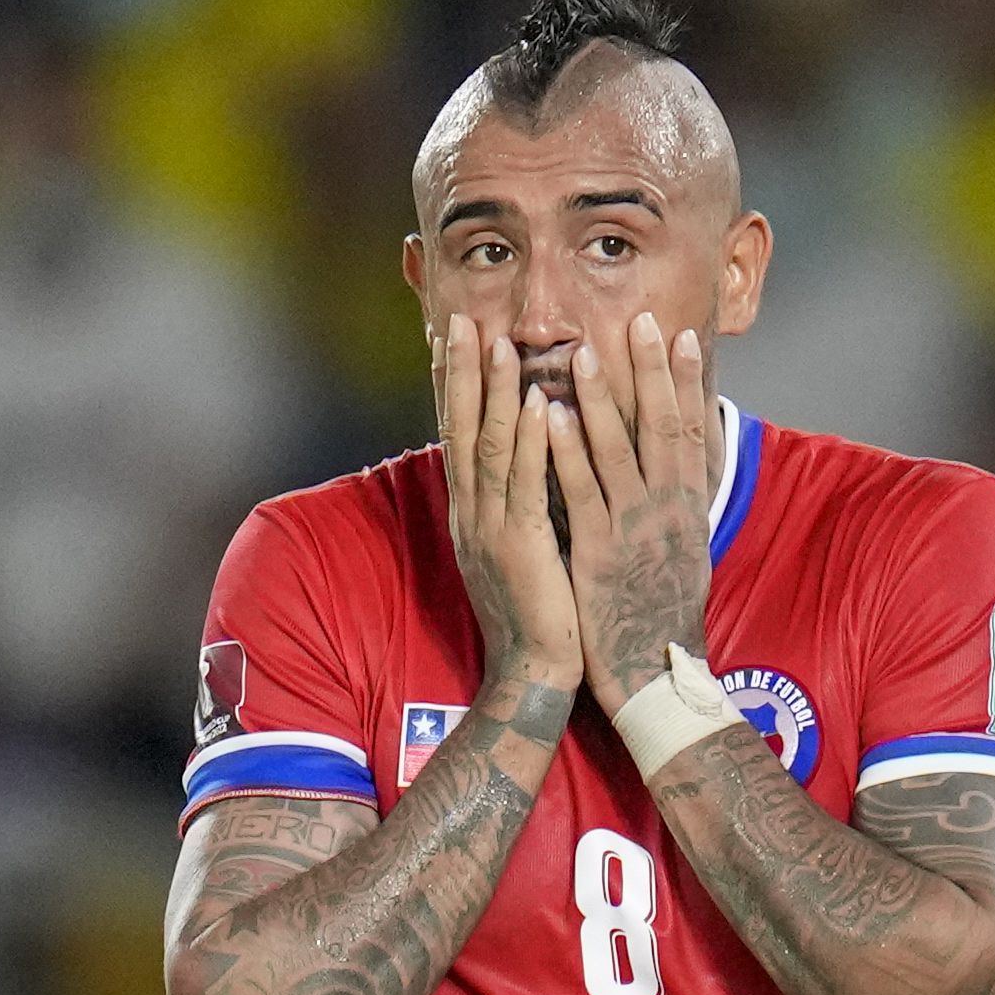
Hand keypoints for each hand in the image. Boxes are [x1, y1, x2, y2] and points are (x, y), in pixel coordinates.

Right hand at [435, 315, 579, 691]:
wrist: (534, 674)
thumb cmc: (536, 611)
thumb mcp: (515, 548)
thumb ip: (511, 503)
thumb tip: (516, 462)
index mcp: (471, 513)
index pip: (458, 435)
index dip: (455, 385)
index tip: (454, 338)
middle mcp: (473, 514)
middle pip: (462, 429)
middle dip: (462, 372)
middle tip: (460, 319)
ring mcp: (494, 529)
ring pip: (491, 446)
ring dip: (495, 391)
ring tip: (498, 341)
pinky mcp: (524, 547)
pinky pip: (527, 484)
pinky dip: (533, 439)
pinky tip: (540, 402)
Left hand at [548, 311, 711, 714]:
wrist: (653, 677)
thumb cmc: (660, 618)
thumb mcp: (682, 554)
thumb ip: (674, 509)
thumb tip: (675, 472)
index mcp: (686, 508)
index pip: (690, 431)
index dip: (686, 382)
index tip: (682, 337)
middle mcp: (667, 510)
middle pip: (662, 427)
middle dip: (652, 372)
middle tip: (642, 321)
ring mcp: (634, 529)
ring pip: (619, 451)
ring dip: (602, 398)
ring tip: (585, 352)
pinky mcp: (600, 552)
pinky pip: (580, 492)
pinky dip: (566, 450)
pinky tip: (551, 415)